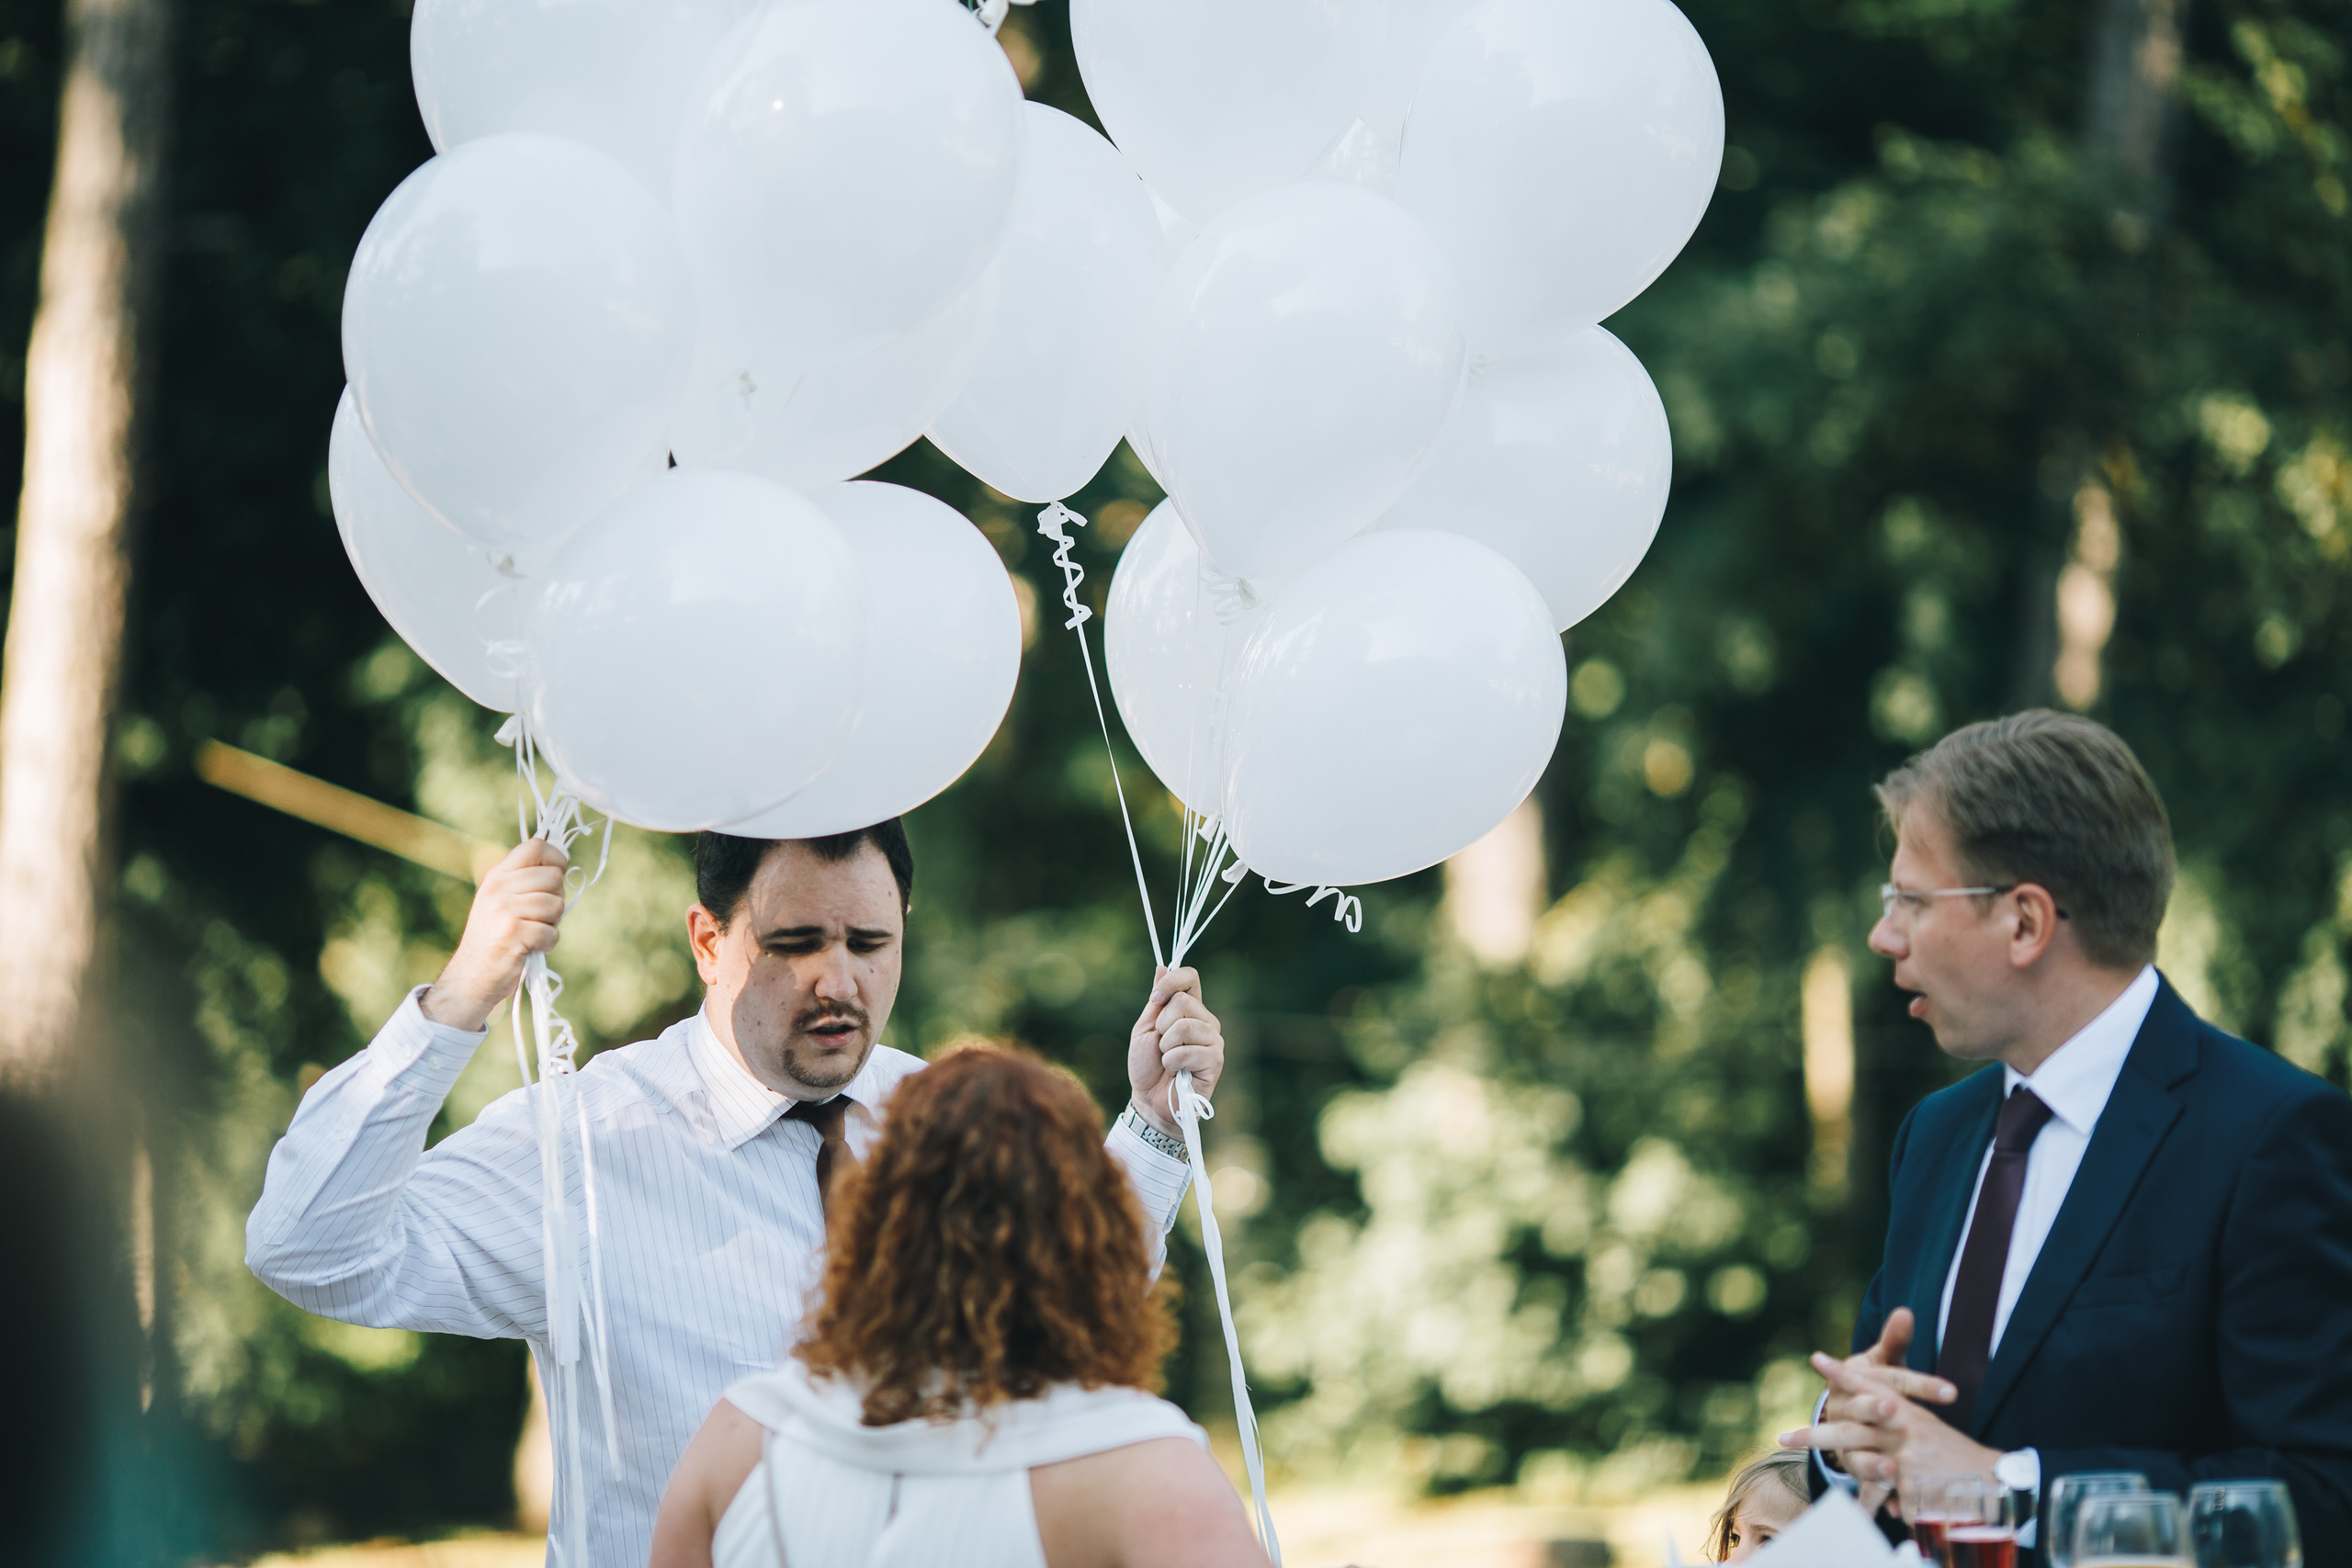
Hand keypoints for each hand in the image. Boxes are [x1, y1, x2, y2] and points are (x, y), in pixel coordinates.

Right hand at [420, 839, 569, 1031]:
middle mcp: (498, 888)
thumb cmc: (494, 937)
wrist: (471, 975)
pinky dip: (547, 943)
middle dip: (556, 898)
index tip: (557, 871)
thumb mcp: (500, 900)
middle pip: (553, 877)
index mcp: (497, 876)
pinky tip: (531, 947)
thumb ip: (525, 880)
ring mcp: (504, 910)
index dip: (556, 857)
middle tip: (540, 916)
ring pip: (556, 905)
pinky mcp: (514, 934)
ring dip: (552, 923)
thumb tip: (562, 863)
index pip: (535, 846)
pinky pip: (552, 932)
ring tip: (533, 932)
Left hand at [1126, 965, 1223, 1138]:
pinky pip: (1187, 1050)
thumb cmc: (1146, 1066)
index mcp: (1189, 1009)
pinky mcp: (1216, 1060)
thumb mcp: (1145, 1029)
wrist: (1149, 1101)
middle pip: (1183, 1002)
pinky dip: (1172, 1062)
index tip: (1155, 997)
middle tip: (1161, 1046)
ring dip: (1165, 1047)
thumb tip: (1162, 967)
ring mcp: (1213, 1040)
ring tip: (1168, 1060)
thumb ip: (1156, 1001)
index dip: (1173, 981)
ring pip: (1185, 1026)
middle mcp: (1205, 1021)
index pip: (1190, 978)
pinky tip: (1176, 1072)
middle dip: (1162, 1025)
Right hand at [1779, 1309, 1992, 1498]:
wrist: (1838, 1417)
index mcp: (1855, 1379)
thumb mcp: (1881, 1362)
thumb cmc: (1871, 1386)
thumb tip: (1905, 1311)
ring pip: (1854, 1448)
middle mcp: (1844, 1408)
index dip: (1918, 1384)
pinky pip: (1862, 1483)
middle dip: (1874, 1409)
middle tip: (1893, 1410)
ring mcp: (1844, 1439)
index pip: (1889, 1377)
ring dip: (1871, 1460)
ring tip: (1891, 1469)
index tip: (1953, 1394)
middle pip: (1860, 1408)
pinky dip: (1876, 1497)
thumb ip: (1895, 1341)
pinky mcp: (1851, 1465)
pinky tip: (1892, 1508)